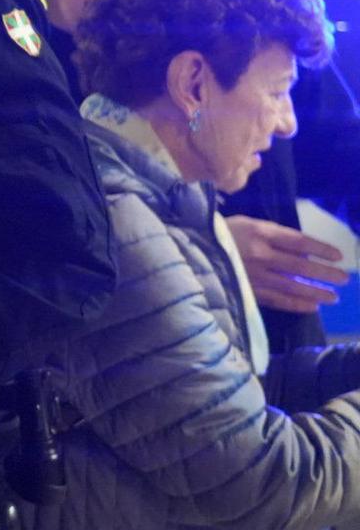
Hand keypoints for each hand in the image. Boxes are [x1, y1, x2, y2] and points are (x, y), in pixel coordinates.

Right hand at [225, 215, 349, 314]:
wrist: (187, 249)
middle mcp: (260, 254)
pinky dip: (295, 304)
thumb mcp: (244, 223)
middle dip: (324, 273)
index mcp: (260, 233)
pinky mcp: (246, 290)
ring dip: (314, 292)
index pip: (298, 242)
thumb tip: (299, 247)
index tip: (338, 256)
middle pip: (299, 265)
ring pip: (290, 285)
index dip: (320, 249)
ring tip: (333, 298)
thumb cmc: (218, 233)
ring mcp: (253, 274)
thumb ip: (269, 234)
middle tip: (343, 279)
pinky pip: (275, 300)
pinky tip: (311, 307)